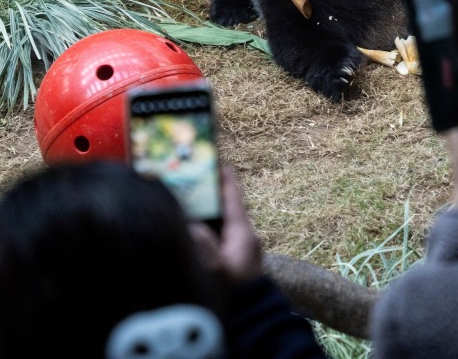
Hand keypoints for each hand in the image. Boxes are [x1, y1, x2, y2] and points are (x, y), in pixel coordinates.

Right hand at [189, 165, 263, 283]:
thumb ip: (204, 245)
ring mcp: (241, 248)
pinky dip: (207, 225)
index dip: (225, 178)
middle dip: (211, 191)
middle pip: (227, 206)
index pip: (234, 198)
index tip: (216, 160)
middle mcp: (245, 237)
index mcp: (243, 233)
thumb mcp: (216, 269)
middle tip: (192, 176)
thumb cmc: (234, 293)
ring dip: (207, 209)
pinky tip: (190, 226)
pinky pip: (220, 234)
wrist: (251, 317)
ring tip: (187, 196)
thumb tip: (191, 223)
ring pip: (223, 220)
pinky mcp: (235, 259)